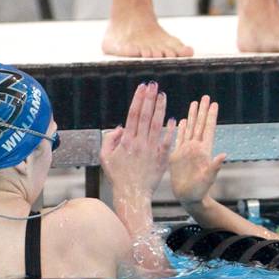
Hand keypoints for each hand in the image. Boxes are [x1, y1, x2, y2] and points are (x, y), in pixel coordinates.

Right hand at [100, 82, 175, 197]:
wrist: (132, 194)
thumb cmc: (118, 176)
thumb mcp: (105, 158)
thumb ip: (110, 139)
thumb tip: (120, 126)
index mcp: (126, 141)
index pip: (133, 114)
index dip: (138, 99)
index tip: (142, 87)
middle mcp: (139, 143)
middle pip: (145, 116)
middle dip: (149, 98)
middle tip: (154, 84)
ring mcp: (151, 150)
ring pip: (156, 125)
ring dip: (160, 109)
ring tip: (163, 95)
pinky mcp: (161, 158)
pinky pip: (166, 142)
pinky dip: (170, 130)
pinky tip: (173, 119)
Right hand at [169, 96, 226, 205]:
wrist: (189, 197)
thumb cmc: (200, 190)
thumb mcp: (208, 178)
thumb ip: (215, 166)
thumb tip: (224, 155)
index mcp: (204, 151)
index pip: (208, 129)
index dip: (211, 116)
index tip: (214, 103)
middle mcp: (196, 148)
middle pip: (199, 125)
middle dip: (202, 110)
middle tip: (205, 96)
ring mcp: (187, 151)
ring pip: (190, 129)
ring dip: (192, 116)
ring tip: (194, 103)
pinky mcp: (177, 156)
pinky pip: (179, 138)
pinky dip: (181, 129)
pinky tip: (182, 120)